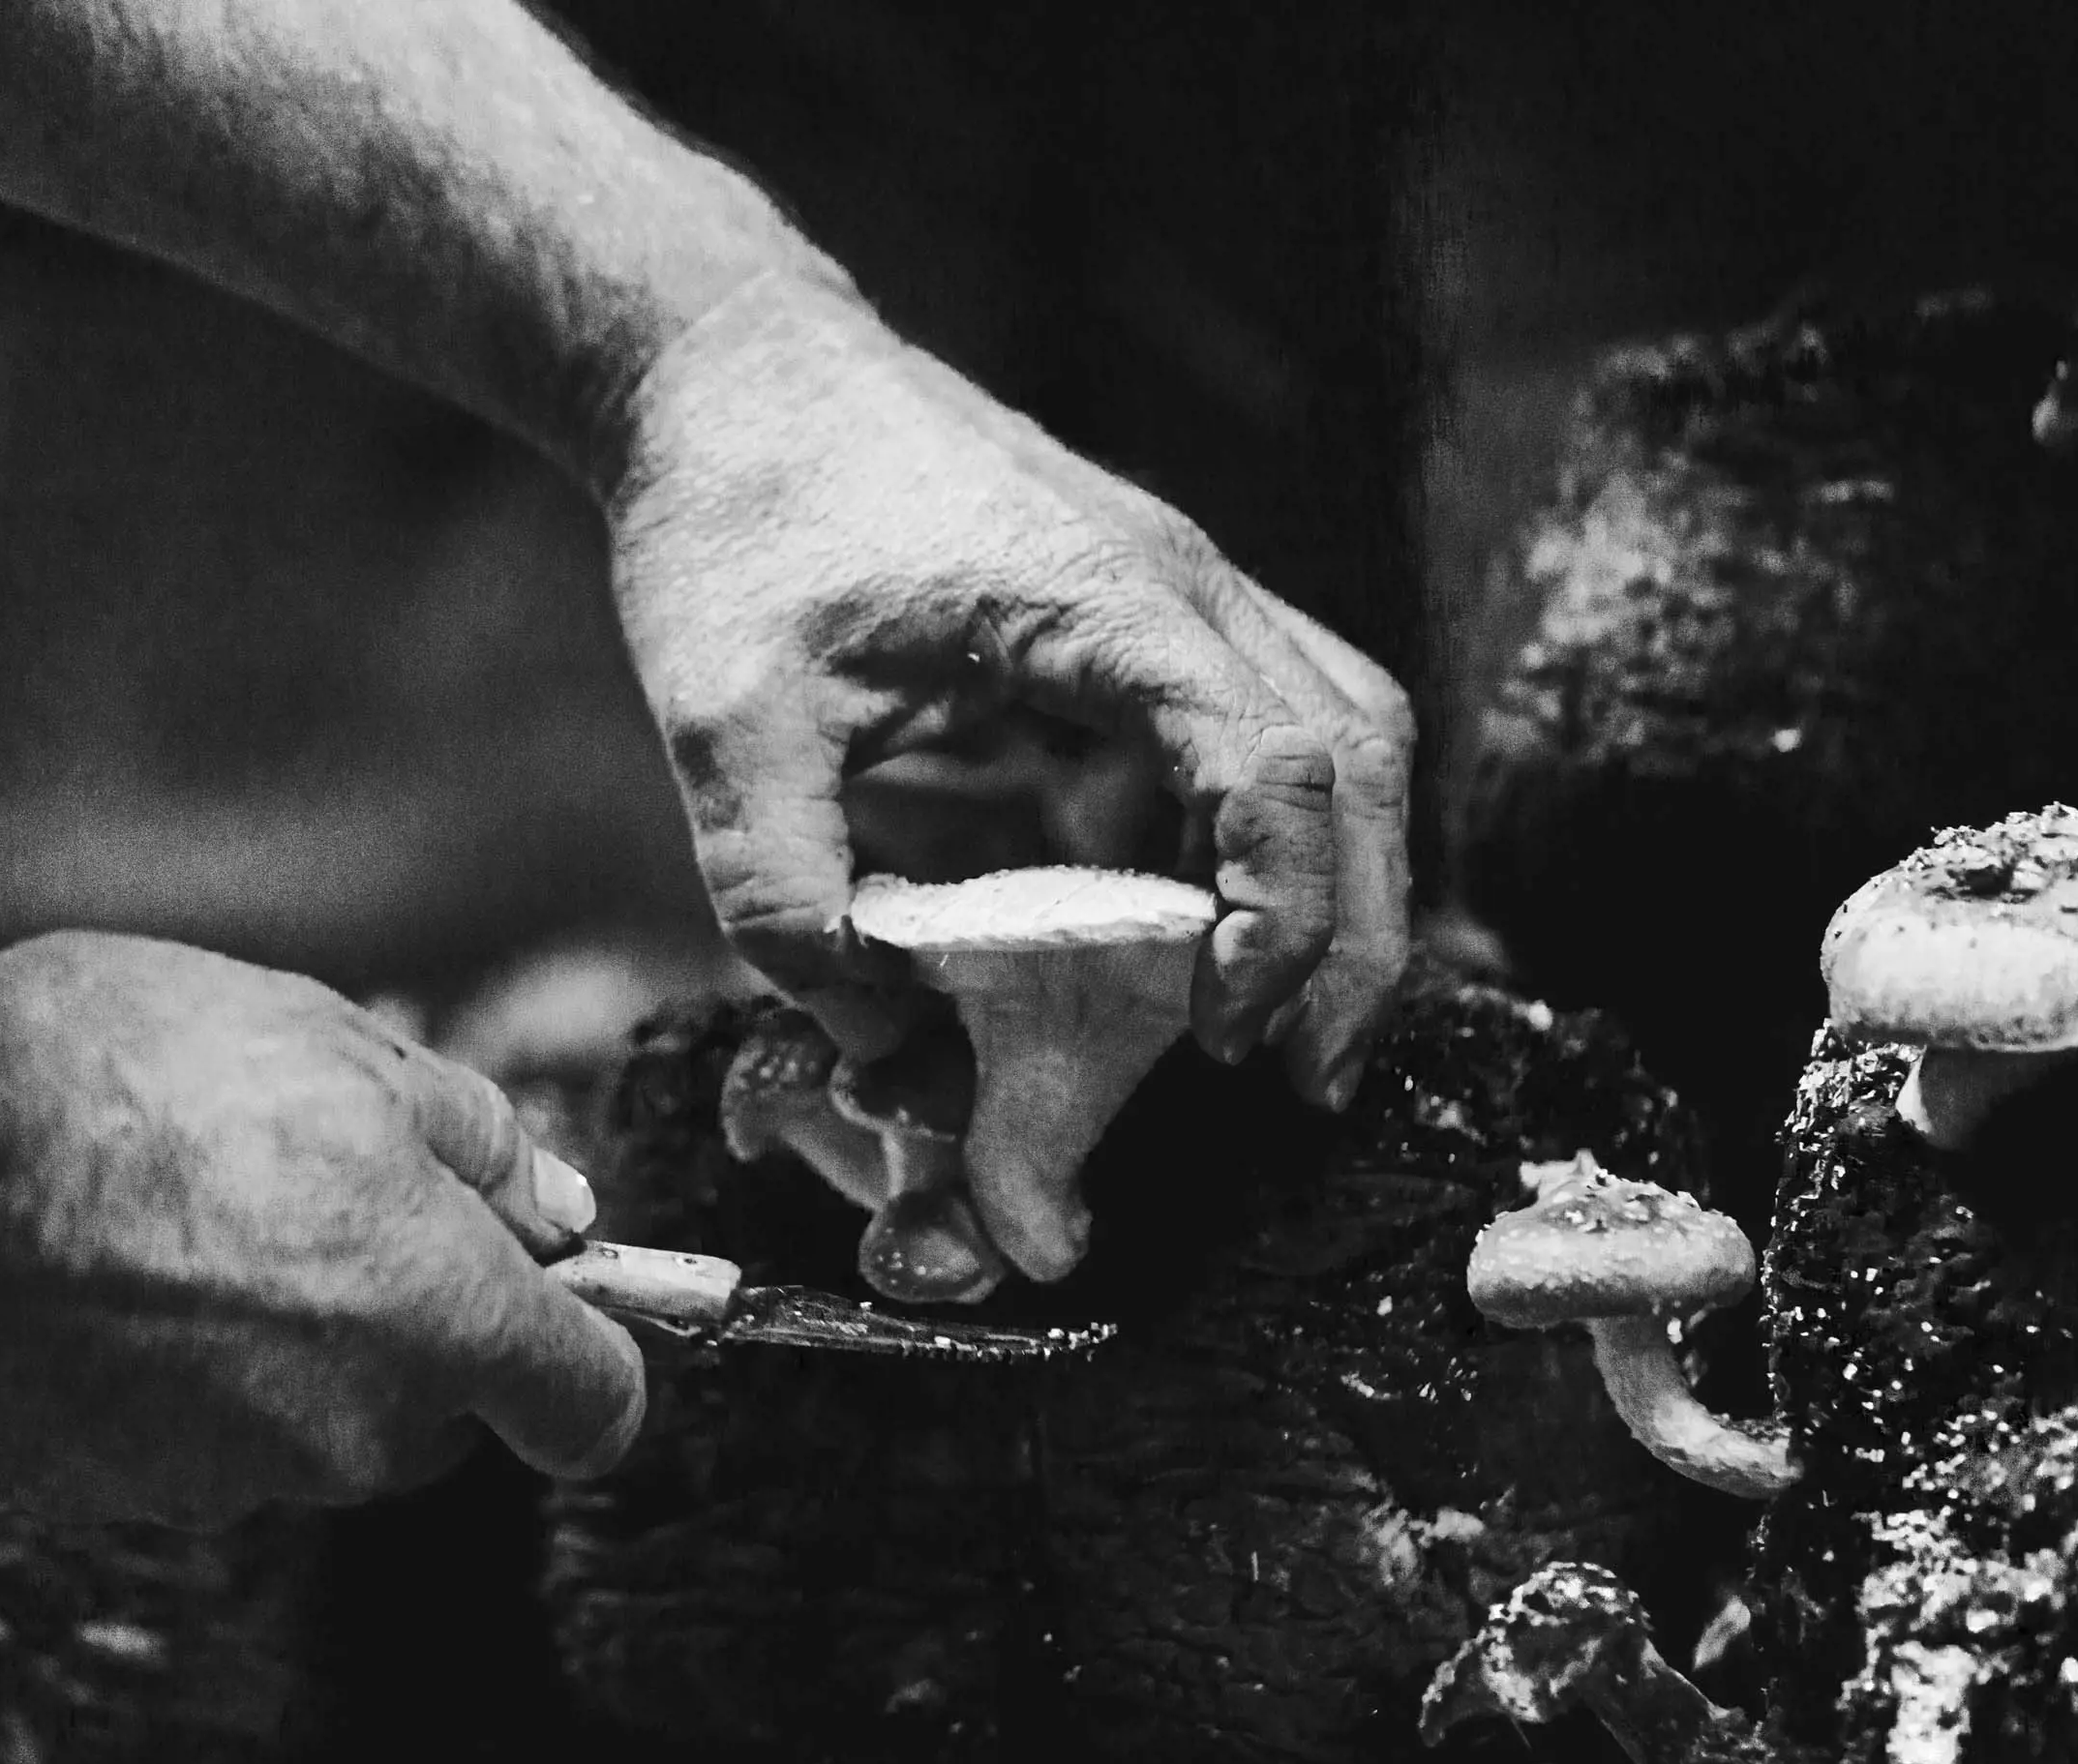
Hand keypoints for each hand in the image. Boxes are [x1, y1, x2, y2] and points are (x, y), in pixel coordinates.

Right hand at [0, 933, 645, 1528]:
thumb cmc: (121, 1086)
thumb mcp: (338, 1045)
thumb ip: (477, 1141)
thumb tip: (556, 1207)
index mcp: (438, 1319)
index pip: (590, 1402)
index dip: (595, 1348)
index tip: (562, 1294)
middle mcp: (349, 1431)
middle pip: (441, 1407)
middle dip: (415, 1317)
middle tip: (324, 1183)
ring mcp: (222, 1479)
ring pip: (312, 1418)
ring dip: (285, 1334)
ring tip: (182, 1201)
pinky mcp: (108, 1494)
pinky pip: (190, 1434)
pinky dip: (174, 1367)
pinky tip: (98, 1262)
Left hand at [604, 277, 1413, 1220]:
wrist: (733, 371)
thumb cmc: (738, 515)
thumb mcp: (720, 724)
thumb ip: (789, 897)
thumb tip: (886, 1055)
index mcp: (1102, 597)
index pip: (1271, 759)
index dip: (1279, 912)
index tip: (1223, 1036)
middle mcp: (1177, 587)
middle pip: (1354, 755)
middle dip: (1356, 931)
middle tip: (1307, 1078)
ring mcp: (1171, 598)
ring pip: (1337, 735)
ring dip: (1333, 883)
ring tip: (1280, 1026)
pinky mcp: (1137, 626)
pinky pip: (1255, 731)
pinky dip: (1256, 841)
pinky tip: (1203, 935)